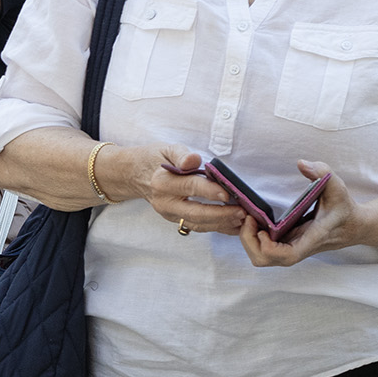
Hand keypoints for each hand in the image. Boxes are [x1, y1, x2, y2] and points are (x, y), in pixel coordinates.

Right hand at [128, 147, 242, 232]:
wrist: (134, 175)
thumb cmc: (155, 159)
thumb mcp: (167, 149)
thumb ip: (181, 154)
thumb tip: (193, 160)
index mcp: (162, 181)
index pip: (190, 186)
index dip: (209, 191)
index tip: (228, 194)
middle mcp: (164, 202)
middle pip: (195, 213)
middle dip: (221, 214)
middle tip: (242, 212)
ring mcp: (169, 214)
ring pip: (198, 224)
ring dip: (222, 224)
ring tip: (243, 220)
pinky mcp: (175, 220)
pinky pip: (198, 226)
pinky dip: (217, 227)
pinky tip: (233, 225)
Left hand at [237, 162, 355, 266]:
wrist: (353, 226)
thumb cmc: (344, 207)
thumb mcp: (337, 186)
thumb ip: (322, 172)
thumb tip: (302, 164)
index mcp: (312, 238)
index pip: (288, 256)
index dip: (269, 248)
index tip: (263, 229)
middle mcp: (298, 248)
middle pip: (265, 260)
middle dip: (250, 242)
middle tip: (249, 219)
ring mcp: (291, 248)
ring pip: (262, 258)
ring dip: (250, 240)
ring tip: (250, 219)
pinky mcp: (286, 246)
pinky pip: (264, 250)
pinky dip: (255, 238)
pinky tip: (256, 221)